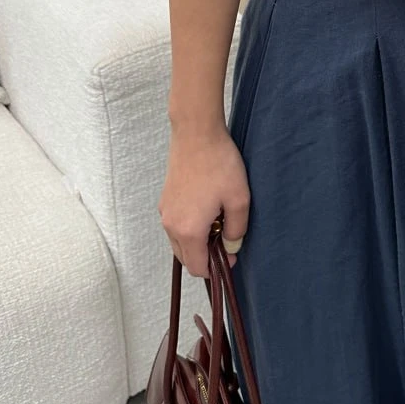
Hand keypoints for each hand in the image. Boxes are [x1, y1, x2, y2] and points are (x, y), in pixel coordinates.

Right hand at [158, 123, 249, 276]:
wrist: (196, 134)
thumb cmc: (219, 165)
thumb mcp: (239, 199)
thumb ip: (236, 229)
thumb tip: (231, 246)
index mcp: (188, 230)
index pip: (197, 267)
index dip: (215, 269)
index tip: (231, 256)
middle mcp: (170, 225)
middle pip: (185, 258)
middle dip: (205, 257)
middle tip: (226, 240)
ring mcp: (165, 212)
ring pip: (179, 242)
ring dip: (196, 243)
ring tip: (218, 222)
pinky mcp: (165, 200)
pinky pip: (175, 226)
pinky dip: (188, 229)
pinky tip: (206, 210)